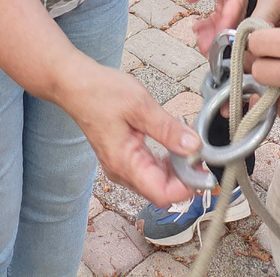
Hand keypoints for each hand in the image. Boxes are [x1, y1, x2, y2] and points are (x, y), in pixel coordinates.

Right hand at [61, 62, 202, 204]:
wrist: (75, 84)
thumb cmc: (101, 92)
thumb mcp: (140, 105)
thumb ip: (168, 129)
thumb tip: (194, 146)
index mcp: (125, 163)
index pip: (162, 194)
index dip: (187, 187)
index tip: (204, 170)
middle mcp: (121, 171)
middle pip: (161, 191)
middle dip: (185, 178)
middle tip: (202, 155)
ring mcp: (121, 166)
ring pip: (156, 182)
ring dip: (176, 170)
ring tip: (190, 147)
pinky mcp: (122, 157)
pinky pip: (148, 170)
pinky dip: (165, 162)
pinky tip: (173, 145)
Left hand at [175, 0, 249, 53]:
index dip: (230, 19)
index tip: (221, 38)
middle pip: (237, 9)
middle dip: (224, 30)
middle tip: (208, 50)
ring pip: (231, 11)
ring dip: (218, 29)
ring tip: (202, 45)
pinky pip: (224, 7)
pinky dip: (214, 19)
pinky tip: (202, 30)